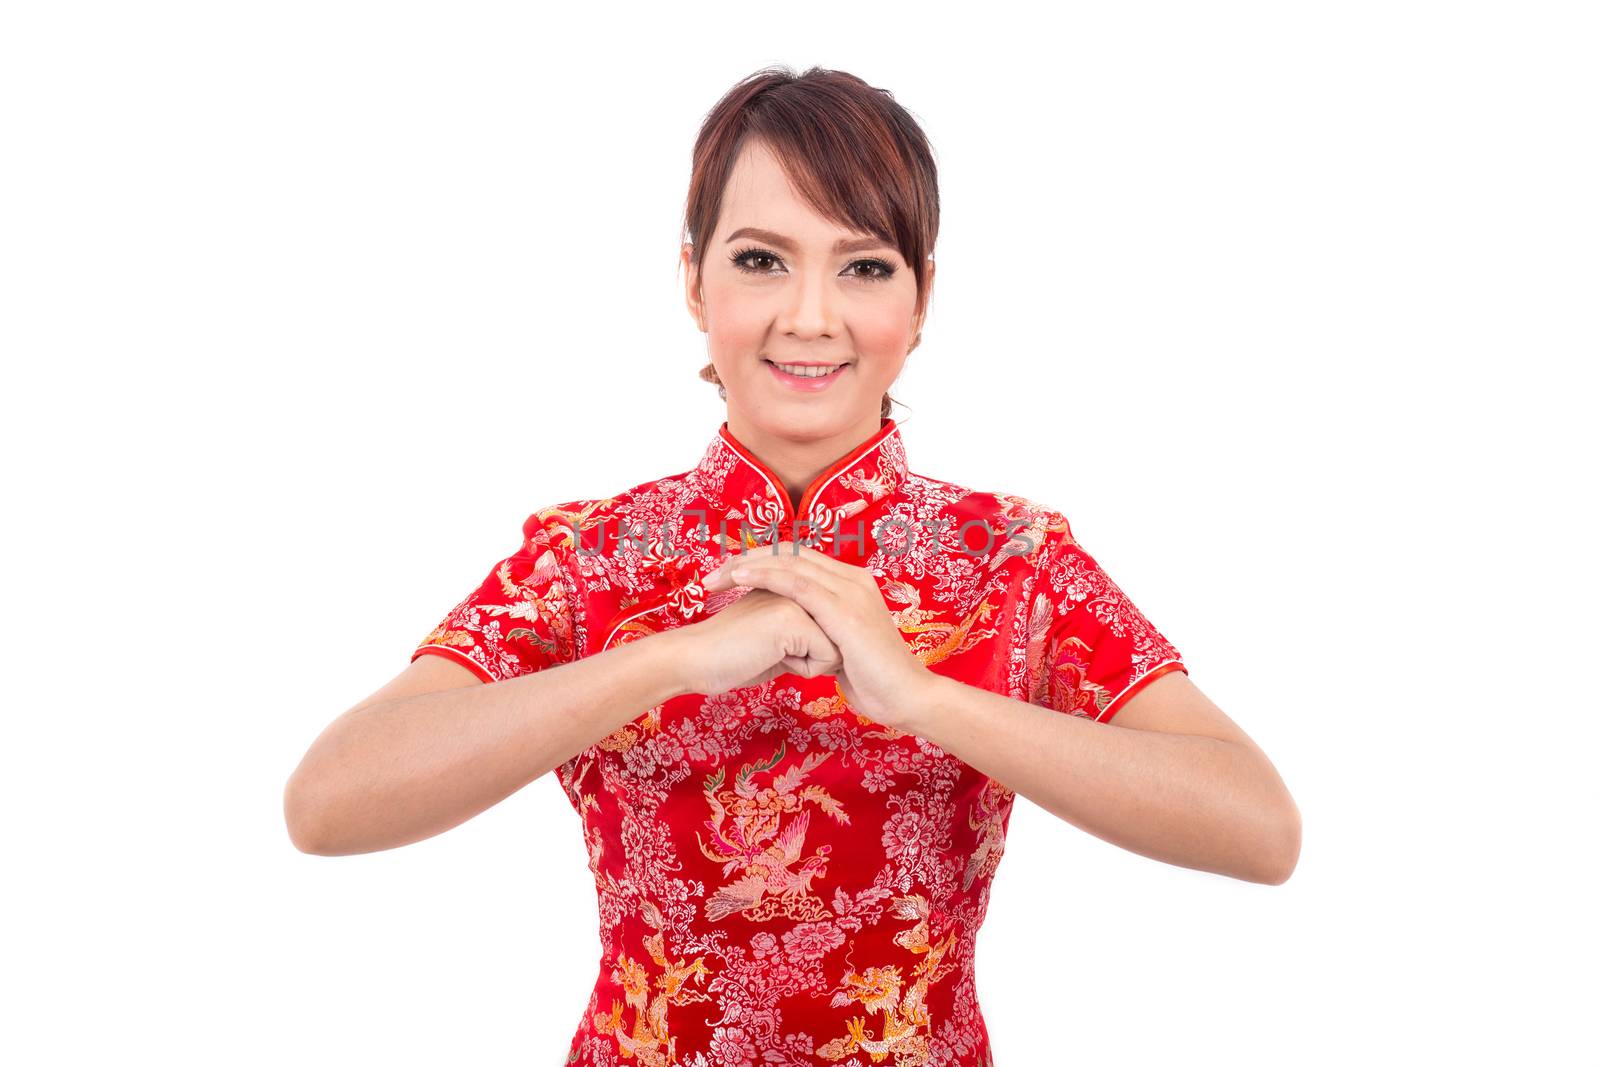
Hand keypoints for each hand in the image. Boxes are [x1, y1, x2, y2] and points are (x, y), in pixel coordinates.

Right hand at [668, 586, 842, 695]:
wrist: (696, 661)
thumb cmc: (733, 657)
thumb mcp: (778, 638)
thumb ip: (806, 632)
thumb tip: (838, 646)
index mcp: (793, 585)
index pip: (832, 626)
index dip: (812, 648)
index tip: (774, 645)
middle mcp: (798, 585)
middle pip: (838, 635)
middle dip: (815, 655)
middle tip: (771, 650)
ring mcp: (796, 597)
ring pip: (836, 646)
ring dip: (809, 662)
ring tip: (772, 653)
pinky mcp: (793, 617)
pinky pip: (826, 657)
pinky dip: (804, 670)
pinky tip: (772, 658)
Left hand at [702, 541, 935, 729]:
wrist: (906, 698)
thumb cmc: (874, 679)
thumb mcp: (841, 646)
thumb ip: (820, 631)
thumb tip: (795, 636)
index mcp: (852, 583)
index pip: (798, 558)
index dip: (761, 561)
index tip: (726, 575)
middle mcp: (852, 579)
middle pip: (791, 553)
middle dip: (748, 558)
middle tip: (712, 574)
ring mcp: (850, 592)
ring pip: (791, 562)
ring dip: (749, 564)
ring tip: (717, 574)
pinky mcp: (845, 611)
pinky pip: (799, 584)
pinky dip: (766, 576)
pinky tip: (740, 578)